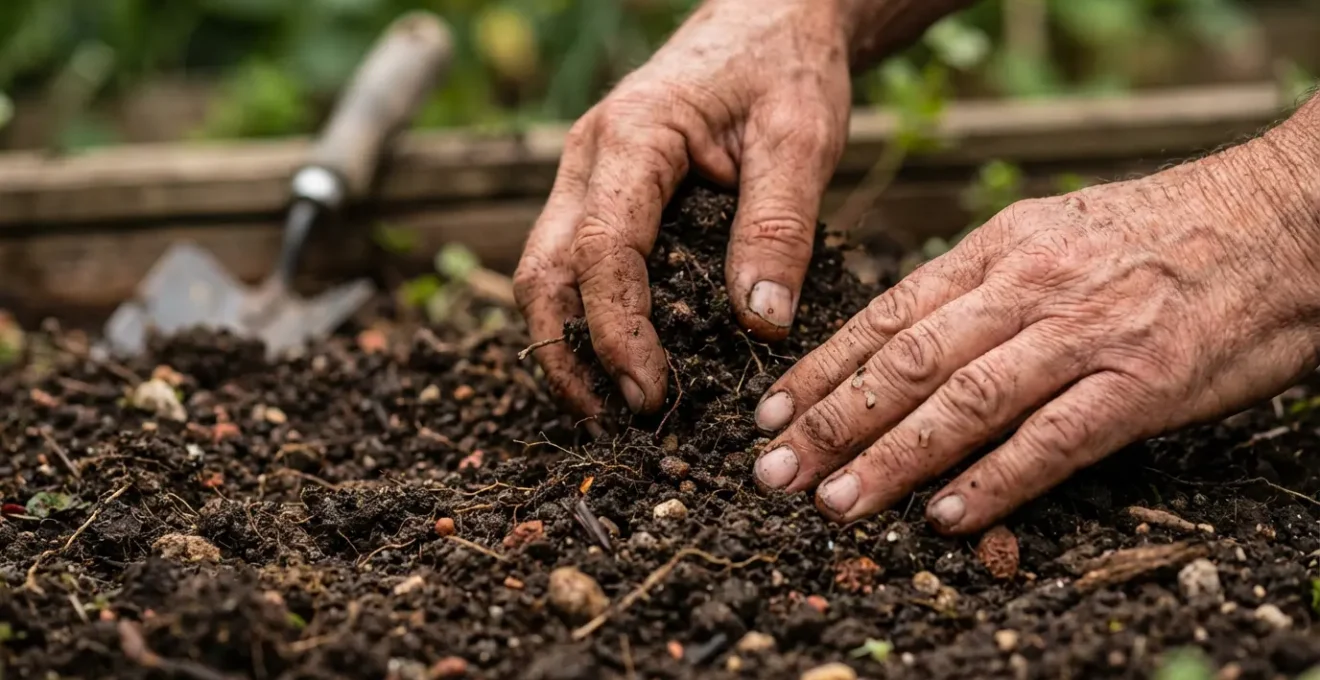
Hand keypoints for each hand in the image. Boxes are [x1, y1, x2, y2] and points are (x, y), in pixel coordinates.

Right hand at [513, 0, 849, 419]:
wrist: (769, 21)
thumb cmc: (784, 68)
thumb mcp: (801, 137)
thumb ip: (779, 225)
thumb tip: (761, 324)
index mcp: (634, 135)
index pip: (601, 250)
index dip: (617, 332)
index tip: (651, 393)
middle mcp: (589, 158)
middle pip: (544, 271)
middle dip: (569, 355)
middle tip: (619, 421)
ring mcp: (586, 176)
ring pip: (544, 272)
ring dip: (565, 344)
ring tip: (612, 407)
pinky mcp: (600, 194)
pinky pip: (571, 264)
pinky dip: (583, 318)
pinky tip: (618, 361)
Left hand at [752, 118, 1319, 533]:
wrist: (1281, 221)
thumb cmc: (1159, 236)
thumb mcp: (1052, 233)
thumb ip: (979, 285)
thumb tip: (902, 339)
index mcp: (998, 249)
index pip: (887, 315)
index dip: (821, 370)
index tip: (771, 414)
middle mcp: (1028, 288)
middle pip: (907, 362)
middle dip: (831, 421)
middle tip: (774, 472)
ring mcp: (1084, 336)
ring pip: (964, 402)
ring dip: (891, 459)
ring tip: (836, 502)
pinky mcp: (1141, 385)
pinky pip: (1051, 441)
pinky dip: (993, 482)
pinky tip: (947, 518)